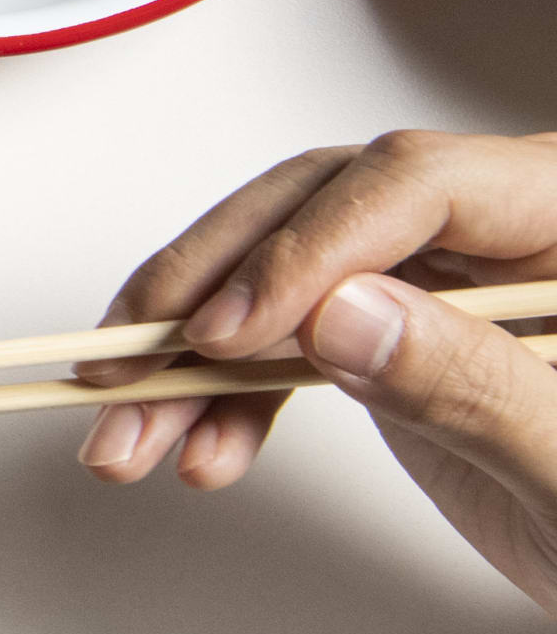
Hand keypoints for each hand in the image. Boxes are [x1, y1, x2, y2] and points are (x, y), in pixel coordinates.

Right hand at [75, 132, 556, 613]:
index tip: (229, 331)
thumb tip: (344, 315)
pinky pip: (292, 341)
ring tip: (128, 438)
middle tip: (129, 365)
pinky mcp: (403, 336)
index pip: (417, 184)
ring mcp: (448, 282)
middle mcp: (504, 230)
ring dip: (189, 359)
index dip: (308, 248)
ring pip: (285, 278)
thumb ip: (477, 386)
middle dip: (210, 296)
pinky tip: (199, 448)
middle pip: (322, 214)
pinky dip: (229, 396)